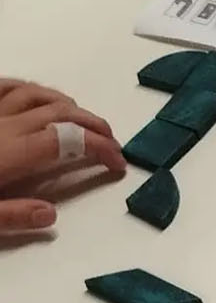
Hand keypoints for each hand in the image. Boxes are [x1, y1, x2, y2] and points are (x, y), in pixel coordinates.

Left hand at [0, 79, 125, 232]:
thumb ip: (12, 216)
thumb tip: (49, 216)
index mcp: (11, 153)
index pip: (70, 140)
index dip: (101, 147)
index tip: (118, 162)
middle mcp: (5, 125)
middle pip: (61, 113)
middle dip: (94, 125)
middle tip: (111, 141)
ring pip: (36, 93)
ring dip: (67, 103)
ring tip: (82, 115)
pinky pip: (6, 86)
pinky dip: (28, 87)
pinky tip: (37, 94)